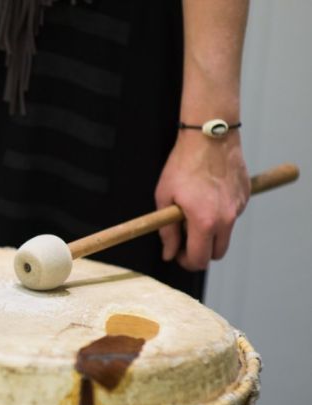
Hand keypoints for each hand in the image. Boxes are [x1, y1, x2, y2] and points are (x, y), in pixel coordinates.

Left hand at [154, 131, 249, 270]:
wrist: (209, 137)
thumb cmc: (183, 166)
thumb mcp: (164, 199)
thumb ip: (167, 231)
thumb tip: (168, 253)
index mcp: (205, 222)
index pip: (200, 259)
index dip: (186, 261)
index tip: (177, 254)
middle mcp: (227, 219)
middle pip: (217, 253)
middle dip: (200, 251)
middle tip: (184, 239)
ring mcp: (239, 208)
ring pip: (226, 234)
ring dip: (211, 233)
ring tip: (193, 211)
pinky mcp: (245, 197)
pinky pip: (232, 215)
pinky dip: (220, 215)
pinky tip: (207, 196)